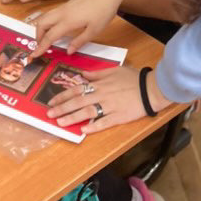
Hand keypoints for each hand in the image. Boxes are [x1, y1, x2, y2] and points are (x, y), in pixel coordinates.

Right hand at [31, 0, 134, 56]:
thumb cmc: (103, 11)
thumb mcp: (94, 30)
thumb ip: (79, 41)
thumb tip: (67, 51)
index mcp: (68, 22)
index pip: (49, 36)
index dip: (41, 47)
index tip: (34, 55)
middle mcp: (62, 14)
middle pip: (41, 24)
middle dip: (37, 36)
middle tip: (41, 47)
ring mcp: (63, 7)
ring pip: (44, 17)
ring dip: (41, 28)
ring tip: (46, 39)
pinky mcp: (67, 4)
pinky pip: (51, 14)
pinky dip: (47, 23)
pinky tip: (55, 28)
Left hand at [46, 66, 172, 132]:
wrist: (151, 88)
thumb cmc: (133, 78)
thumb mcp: (114, 70)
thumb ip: (97, 74)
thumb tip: (82, 74)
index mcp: (99, 84)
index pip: (76, 90)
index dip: (63, 96)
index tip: (52, 102)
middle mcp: (101, 95)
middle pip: (78, 102)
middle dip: (62, 108)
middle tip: (49, 114)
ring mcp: (110, 106)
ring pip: (87, 112)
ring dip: (72, 118)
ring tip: (61, 123)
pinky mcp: (119, 117)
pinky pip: (104, 122)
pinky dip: (93, 126)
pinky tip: (83, 130)